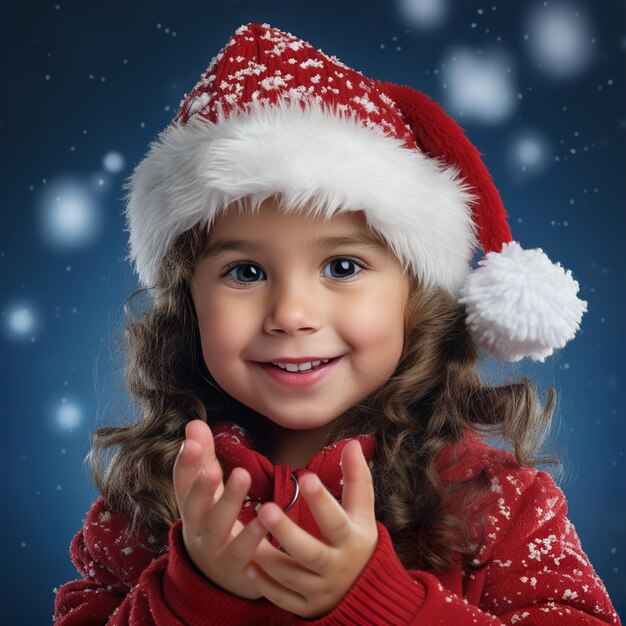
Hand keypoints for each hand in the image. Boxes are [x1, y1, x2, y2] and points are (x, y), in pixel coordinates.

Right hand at [173, 420, 269, 598]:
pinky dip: (252, 536)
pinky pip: (242, 551)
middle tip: (212, 466)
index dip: (185, 463)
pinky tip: (264, 518)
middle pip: (194, 506)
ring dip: (228, 501)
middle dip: (201, 485)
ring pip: (218, 526)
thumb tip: (193, 422)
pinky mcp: (235, 567)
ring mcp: (214, 549)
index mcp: (190, 505)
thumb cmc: (213, 521)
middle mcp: (197, 527)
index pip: (181, 482)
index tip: (190, 440)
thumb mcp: (206, 491)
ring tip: (242, 475)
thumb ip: (202, 457)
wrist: (215, 578)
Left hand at [246, 439, 377, 618]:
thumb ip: (356, 478)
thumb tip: (352, 443)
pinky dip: (265, 585)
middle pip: (310, 553)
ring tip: (245, 532)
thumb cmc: (357, 540)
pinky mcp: (306, 607)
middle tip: (265, 508)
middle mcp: (336, 567)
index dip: (322, 501)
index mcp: (351, 540)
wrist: (367, 592)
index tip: (306, 476)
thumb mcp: (362, 511)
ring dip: (267, 557)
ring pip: (291, 576)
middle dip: (287, 532)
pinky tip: (248, 566)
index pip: (336, 521)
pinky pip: (283, 599)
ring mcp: (320, 590)